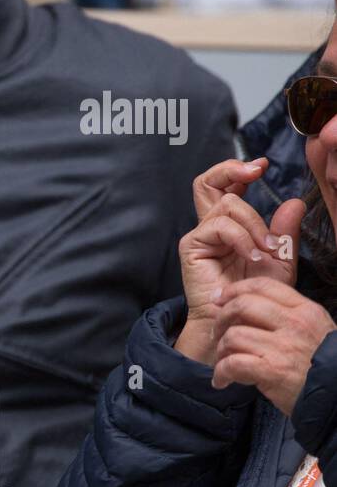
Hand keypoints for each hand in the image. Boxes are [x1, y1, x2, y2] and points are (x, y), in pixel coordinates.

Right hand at [172, 158, 303, 363]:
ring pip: (226, 205)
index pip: (226, 186)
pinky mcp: (192, 246)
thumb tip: (295, 202)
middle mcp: (211, 226)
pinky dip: (242, 238)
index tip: (262, 166)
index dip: (239, 170)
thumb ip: (285, 232)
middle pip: (206, 182)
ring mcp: (200, 235)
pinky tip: (252, 256)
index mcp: (229, 225)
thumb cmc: (254, 295)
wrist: (236, 320)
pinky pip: (220, 226)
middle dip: (230, 169)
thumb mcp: (280, 259)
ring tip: (265, 249)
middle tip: (255, 173)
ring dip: (254, 223)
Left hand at [210, 277, 336, 414]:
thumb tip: (246, 306)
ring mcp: (284, 347)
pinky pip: (233, 363)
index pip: (263, 286)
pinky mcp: (273, 371)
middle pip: (242, 305)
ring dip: (221, 351)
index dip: (234, 290)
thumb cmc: (323, 366)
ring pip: (234, 335)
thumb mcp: (315, 330)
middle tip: (217, 334)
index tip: (219, 300)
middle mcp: (295, 324)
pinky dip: (222, 372)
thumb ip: (287, 316)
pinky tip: (223, 381)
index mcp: (305, 311)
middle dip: (221, 318)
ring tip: (225, 363)